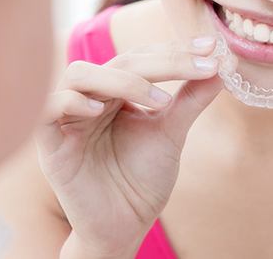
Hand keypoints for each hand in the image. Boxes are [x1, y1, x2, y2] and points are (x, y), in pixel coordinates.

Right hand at [36, 36, 221, 257]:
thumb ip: (191, 99)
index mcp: (116, 91)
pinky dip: (73, 102)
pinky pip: (49, 108)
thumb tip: (223, 64)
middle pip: (119, 61)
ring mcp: (67, 117)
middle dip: (164, 62)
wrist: (123, 227)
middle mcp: (91, 96)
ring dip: (122, 80)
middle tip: (200, 67)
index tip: (211, 46)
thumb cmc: (142, 181)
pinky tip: (100, 110)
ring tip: (160, 101)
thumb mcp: (171, 133)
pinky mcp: (48, 141)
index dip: (175, 50)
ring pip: (80, 74)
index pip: (142, 58)